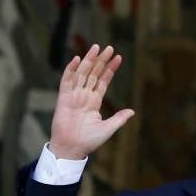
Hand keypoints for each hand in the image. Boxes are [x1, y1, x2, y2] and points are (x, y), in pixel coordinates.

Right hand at [49, 44, 134, 159]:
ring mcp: (74, 96)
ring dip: (88, 60)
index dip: (110, 69)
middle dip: (101, 60)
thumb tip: (132, 111)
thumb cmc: (88, 141)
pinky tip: (77, 59)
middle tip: (109, 47)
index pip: (103, 81)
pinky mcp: (64, 99)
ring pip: (82, 73)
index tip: (118, 58)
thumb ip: (119, 118)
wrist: (72, 148)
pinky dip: (71, 70)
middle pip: (93, 73)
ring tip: (96, 48)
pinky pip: (66, 81)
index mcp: (94, 101)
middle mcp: (84, 95)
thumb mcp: (108, 128)